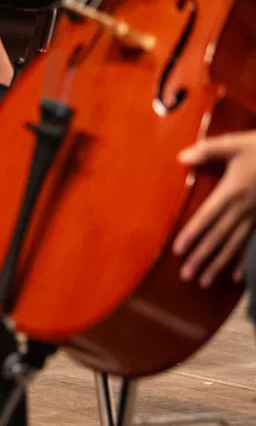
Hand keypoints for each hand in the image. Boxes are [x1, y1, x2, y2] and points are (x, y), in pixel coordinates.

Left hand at [174, 131, 255, 286]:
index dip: (192, 234)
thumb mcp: (234, 143)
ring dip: (219, 265)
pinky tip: (236, 278)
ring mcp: (255, 217)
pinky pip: (252, 244)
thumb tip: (181, 157)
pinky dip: (244, 262)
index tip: (178, 250)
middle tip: (187, 276)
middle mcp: (243, 209)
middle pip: (219, 237)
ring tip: (203, 282)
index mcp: (232, 191)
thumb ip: (207, 150)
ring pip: (234, 246)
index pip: (207, 217)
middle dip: (202, 257)